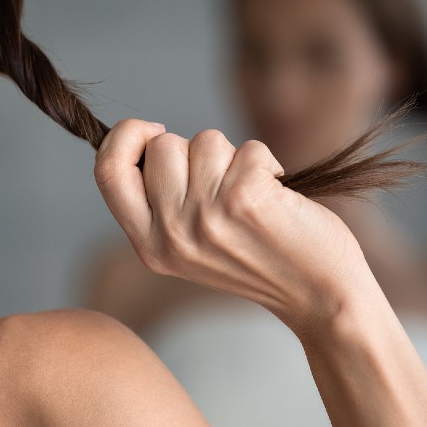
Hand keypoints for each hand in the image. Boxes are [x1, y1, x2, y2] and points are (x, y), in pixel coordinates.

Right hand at [93, 119, 374, 335]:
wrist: (319, 296)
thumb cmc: (258, 259)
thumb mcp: (190, 245)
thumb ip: (160, 202)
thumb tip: (147, 138)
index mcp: (148, 246)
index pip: (107, 171)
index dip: (125, 136)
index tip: (153, 130)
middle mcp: (170, 234)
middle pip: (160, 146)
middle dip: (194, 149)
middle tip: (222, 185)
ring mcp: (205, 217)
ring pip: (204, 141)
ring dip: (233, 156)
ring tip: (251, 192)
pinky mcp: (244, 200)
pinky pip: (247, 148)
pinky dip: (267, 161)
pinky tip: (275, 195)